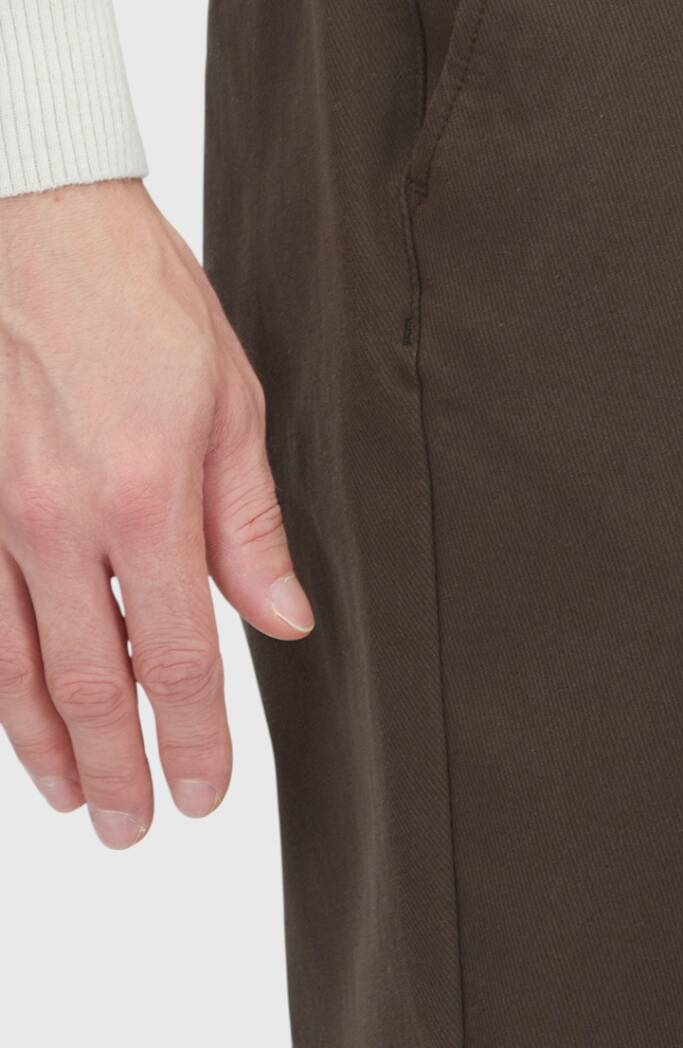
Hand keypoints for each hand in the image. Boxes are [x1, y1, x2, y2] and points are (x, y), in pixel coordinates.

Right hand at [0, 177, 312, 848]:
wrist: (39, 227)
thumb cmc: (142, 300)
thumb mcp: (230, 400)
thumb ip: (249, 525)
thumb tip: (283, 620)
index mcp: (149, 498)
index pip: (176, 656)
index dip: (194, 738)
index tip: (207, 791)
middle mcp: (61, 523)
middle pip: (89, 683)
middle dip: (119, 768)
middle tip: (138, 828)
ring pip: (13, 668)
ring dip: (46, 746)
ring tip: (75, 799)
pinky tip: (14, 714)